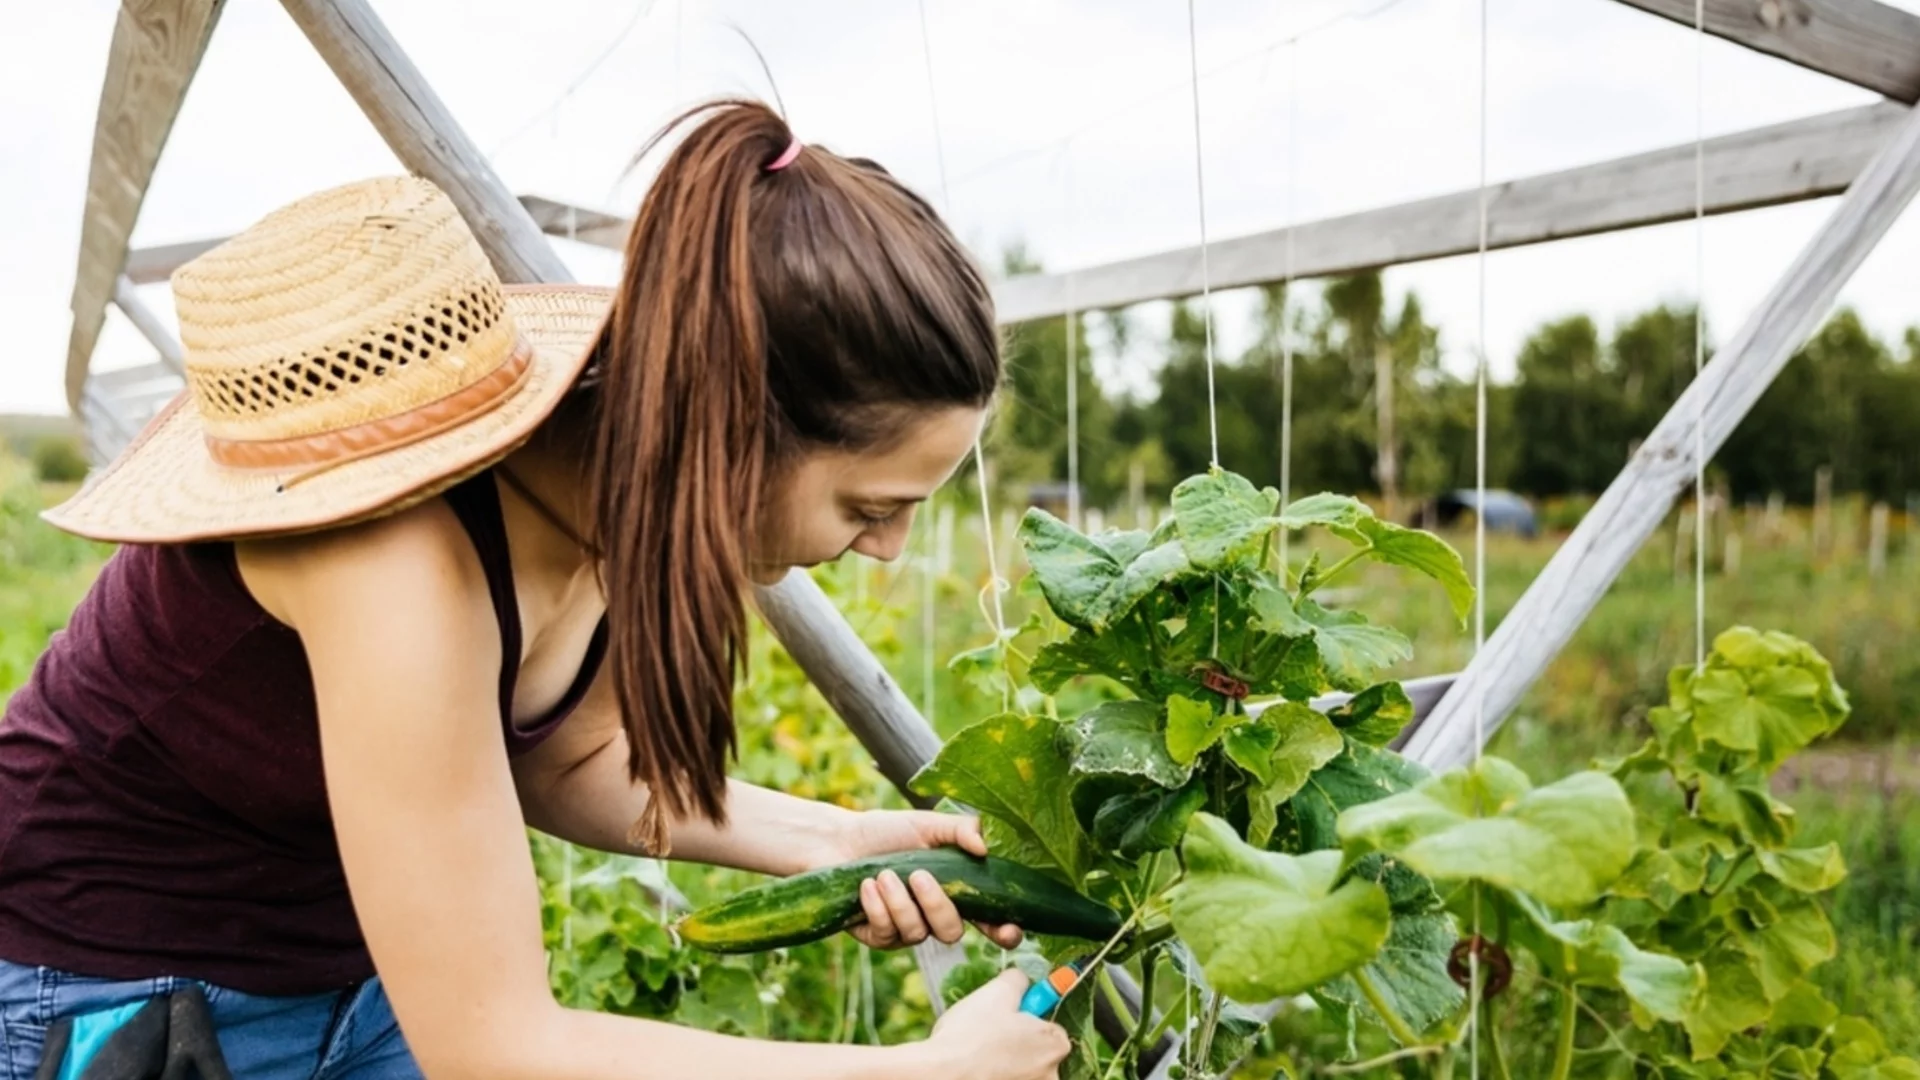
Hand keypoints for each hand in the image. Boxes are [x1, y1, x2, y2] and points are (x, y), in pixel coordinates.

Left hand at [829, 809, 1023, 950]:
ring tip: (883, 874)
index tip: (1008, 930)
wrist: (838, 840)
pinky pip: (886, 935)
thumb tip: (984, 848)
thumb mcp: (927, 825)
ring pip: (917, 934)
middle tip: (918, 875)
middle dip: (937, 906)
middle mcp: (934, 915)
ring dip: (899, 902)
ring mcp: (906, 928)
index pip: (989, 919)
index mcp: (955, 890)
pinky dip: (877, 908)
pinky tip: (866, 886)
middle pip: (952, 932)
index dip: (1003, 931)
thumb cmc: (886, 832)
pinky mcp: (878, 936)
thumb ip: (961, 830)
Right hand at [919, 969, 1070, 1079]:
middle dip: (1016, 1043)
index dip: (1027, 1019)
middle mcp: (1049, 1075)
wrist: (942, 1075)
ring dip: (1004, 1062)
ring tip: (976, 1052)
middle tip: (988, 1034)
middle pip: (1037, 1053)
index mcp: (1054, 1046)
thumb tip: (1021, 981)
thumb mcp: (997, 992)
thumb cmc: (971, 1035)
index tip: (1008, 1016)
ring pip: (1020, 1071)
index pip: (1050, 1028)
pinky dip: (993, 1075)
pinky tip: (975, 1069)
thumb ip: (1018, 981)